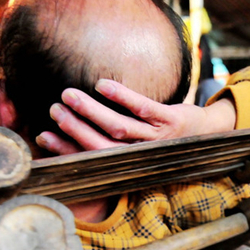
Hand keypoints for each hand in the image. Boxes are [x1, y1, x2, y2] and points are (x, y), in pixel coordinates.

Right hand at [36, 80, 235, 155]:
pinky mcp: (171, 120)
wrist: (206, 135)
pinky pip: (143, 108)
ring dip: (91, 112)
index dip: (67, 150)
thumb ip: (111, 140)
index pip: (93, 159)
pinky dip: (122, 97)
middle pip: (102, 146)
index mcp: (130, 164)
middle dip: (75, 129)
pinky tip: (102, 84)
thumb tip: (72, 129)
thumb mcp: (137, 146)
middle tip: (54, 110)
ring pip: (119, 127)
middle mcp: (142, 156)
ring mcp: (158, 139)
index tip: (42, 136)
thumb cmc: (162, 138)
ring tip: (68, 95)